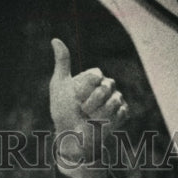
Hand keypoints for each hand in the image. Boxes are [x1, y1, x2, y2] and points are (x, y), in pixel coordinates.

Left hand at [49, 38, 127, 162]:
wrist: (72, 137)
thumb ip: (62, 63)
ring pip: (114, 101)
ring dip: (97, 115)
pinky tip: (100, 124)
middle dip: (90, 103)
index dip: (84, 89)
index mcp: (94, 77)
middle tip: (82, 111)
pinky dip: (108, 122)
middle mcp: (107, 85)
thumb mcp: (59, 86)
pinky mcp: (123, 113)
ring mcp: (116, 99)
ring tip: (90, 119)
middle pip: (105, 87)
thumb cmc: (64, 113)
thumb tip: (55, 39)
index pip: (95, 75)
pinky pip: (120, 112)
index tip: (75, 98)